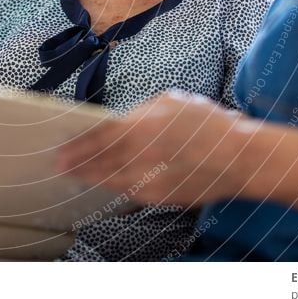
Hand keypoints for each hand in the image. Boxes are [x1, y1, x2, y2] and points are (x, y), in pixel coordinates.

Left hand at [56, 91, 254, 205]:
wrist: (238, 158)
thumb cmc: (206, 124)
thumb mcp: (170, 102)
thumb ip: (140, 112)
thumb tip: (119, 121)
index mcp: (140, 126)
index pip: (98, 138)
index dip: (77, 145)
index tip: (61, 148)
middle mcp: (139, 155)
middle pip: (98, 162)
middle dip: (76, 164)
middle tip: (58, 165)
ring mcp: (148, 179)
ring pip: (109, 179)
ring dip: (90, 177)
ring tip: (75, 175)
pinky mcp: (158, 197)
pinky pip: (128, 191)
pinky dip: (113, 186)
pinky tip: (104, 183)